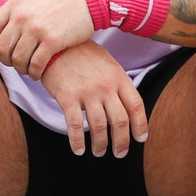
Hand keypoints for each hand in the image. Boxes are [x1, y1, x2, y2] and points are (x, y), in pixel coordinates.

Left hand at [0, 0, 93, 78]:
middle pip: (2, 48)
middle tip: (15, 63)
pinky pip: (35, 64)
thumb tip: (2, 28)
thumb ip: (17, 11)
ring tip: (27, 69)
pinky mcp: (53, 41)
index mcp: (15, 4)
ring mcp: (37, 29)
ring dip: (21, 69)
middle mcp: (22, 16)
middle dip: (6, 61)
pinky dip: (34, 73)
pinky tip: (37, 73)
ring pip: (17, 59)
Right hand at [40, 42, 148, 157]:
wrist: (55, 43)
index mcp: (118, 76)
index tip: (140, 139)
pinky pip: (74, 125)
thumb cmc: (81, 53)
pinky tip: (78, 150)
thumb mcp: (107, 62)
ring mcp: (86, 91)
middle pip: (120, 121)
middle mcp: (105, 85)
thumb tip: (126, 106)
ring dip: (100, 145)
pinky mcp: (67, 97)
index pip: (136, 105)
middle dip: (122, 142)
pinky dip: (77, 142)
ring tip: (99, 152)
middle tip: (120, 153)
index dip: (140, 125)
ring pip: (99, 127)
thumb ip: (117, 83)